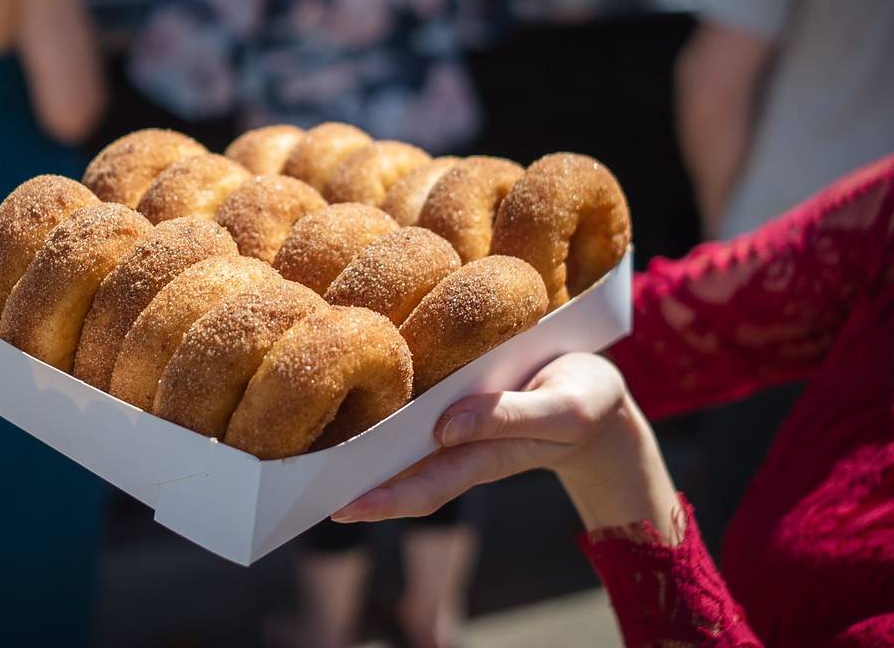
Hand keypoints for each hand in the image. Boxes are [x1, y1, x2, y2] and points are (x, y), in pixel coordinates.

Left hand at [332, 353, 682, 542]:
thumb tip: (444, 425)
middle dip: (354, 480)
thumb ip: (506, 418)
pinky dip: (384, 411)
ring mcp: (458, 419)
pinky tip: (350, 399)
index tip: (345, 508)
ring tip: (308, 449)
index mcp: (484, 454)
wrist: (600, 393)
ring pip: (401, 440)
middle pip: (399, 469)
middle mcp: (461, 442)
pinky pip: (415, 408)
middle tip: (301, 484)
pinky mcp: (459, 393)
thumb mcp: (560, 410)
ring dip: (360, 447)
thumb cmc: (583, 401)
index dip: (386, 500)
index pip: (426, 486)